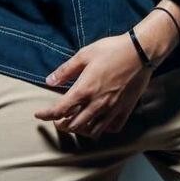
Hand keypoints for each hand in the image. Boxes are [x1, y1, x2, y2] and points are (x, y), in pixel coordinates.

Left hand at [34, 33, 152, 139]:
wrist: (140, 52)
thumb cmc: (111, 50)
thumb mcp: (84, 54)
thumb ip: (66, 70)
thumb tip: (49, 81)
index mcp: (84, 90)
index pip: (59, 110)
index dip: (46, 115)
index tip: (39, 114)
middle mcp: (96, 104)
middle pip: (73, 125)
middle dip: (61, 124)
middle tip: (57, 119)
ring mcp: (112, 109)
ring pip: (91, 131)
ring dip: (80, 130)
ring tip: (75, 123)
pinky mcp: (125, 110)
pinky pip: (112, 129)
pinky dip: (102, 130)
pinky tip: (99, 123)